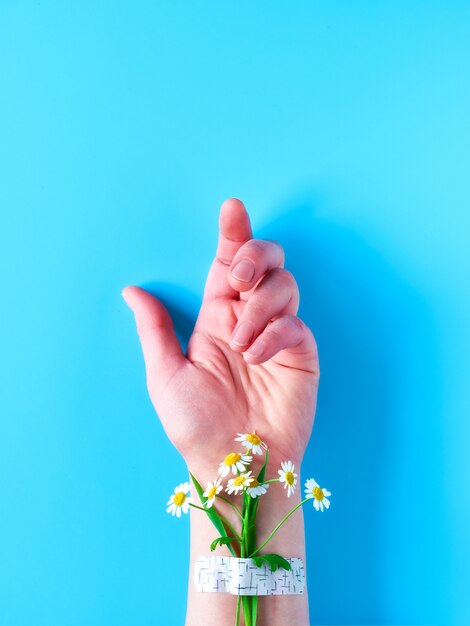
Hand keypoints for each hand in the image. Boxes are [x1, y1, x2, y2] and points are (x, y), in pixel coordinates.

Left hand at [122, 198, 318, 481]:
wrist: (233, 466)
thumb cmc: (195, 425)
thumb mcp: (165, 375)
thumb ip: (155, 329)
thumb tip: (132, 289)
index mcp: (215, 317)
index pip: (225, 263)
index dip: (232, 233)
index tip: (232, 208)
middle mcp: (248, 318)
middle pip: (264, 261)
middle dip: (255, 255)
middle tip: (238, 278)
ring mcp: (277, 334)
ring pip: (283, 285)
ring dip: (260, 306)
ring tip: (243, 344)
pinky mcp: (301, 352)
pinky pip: (294, 323)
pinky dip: (275, 333)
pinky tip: (259, 358)